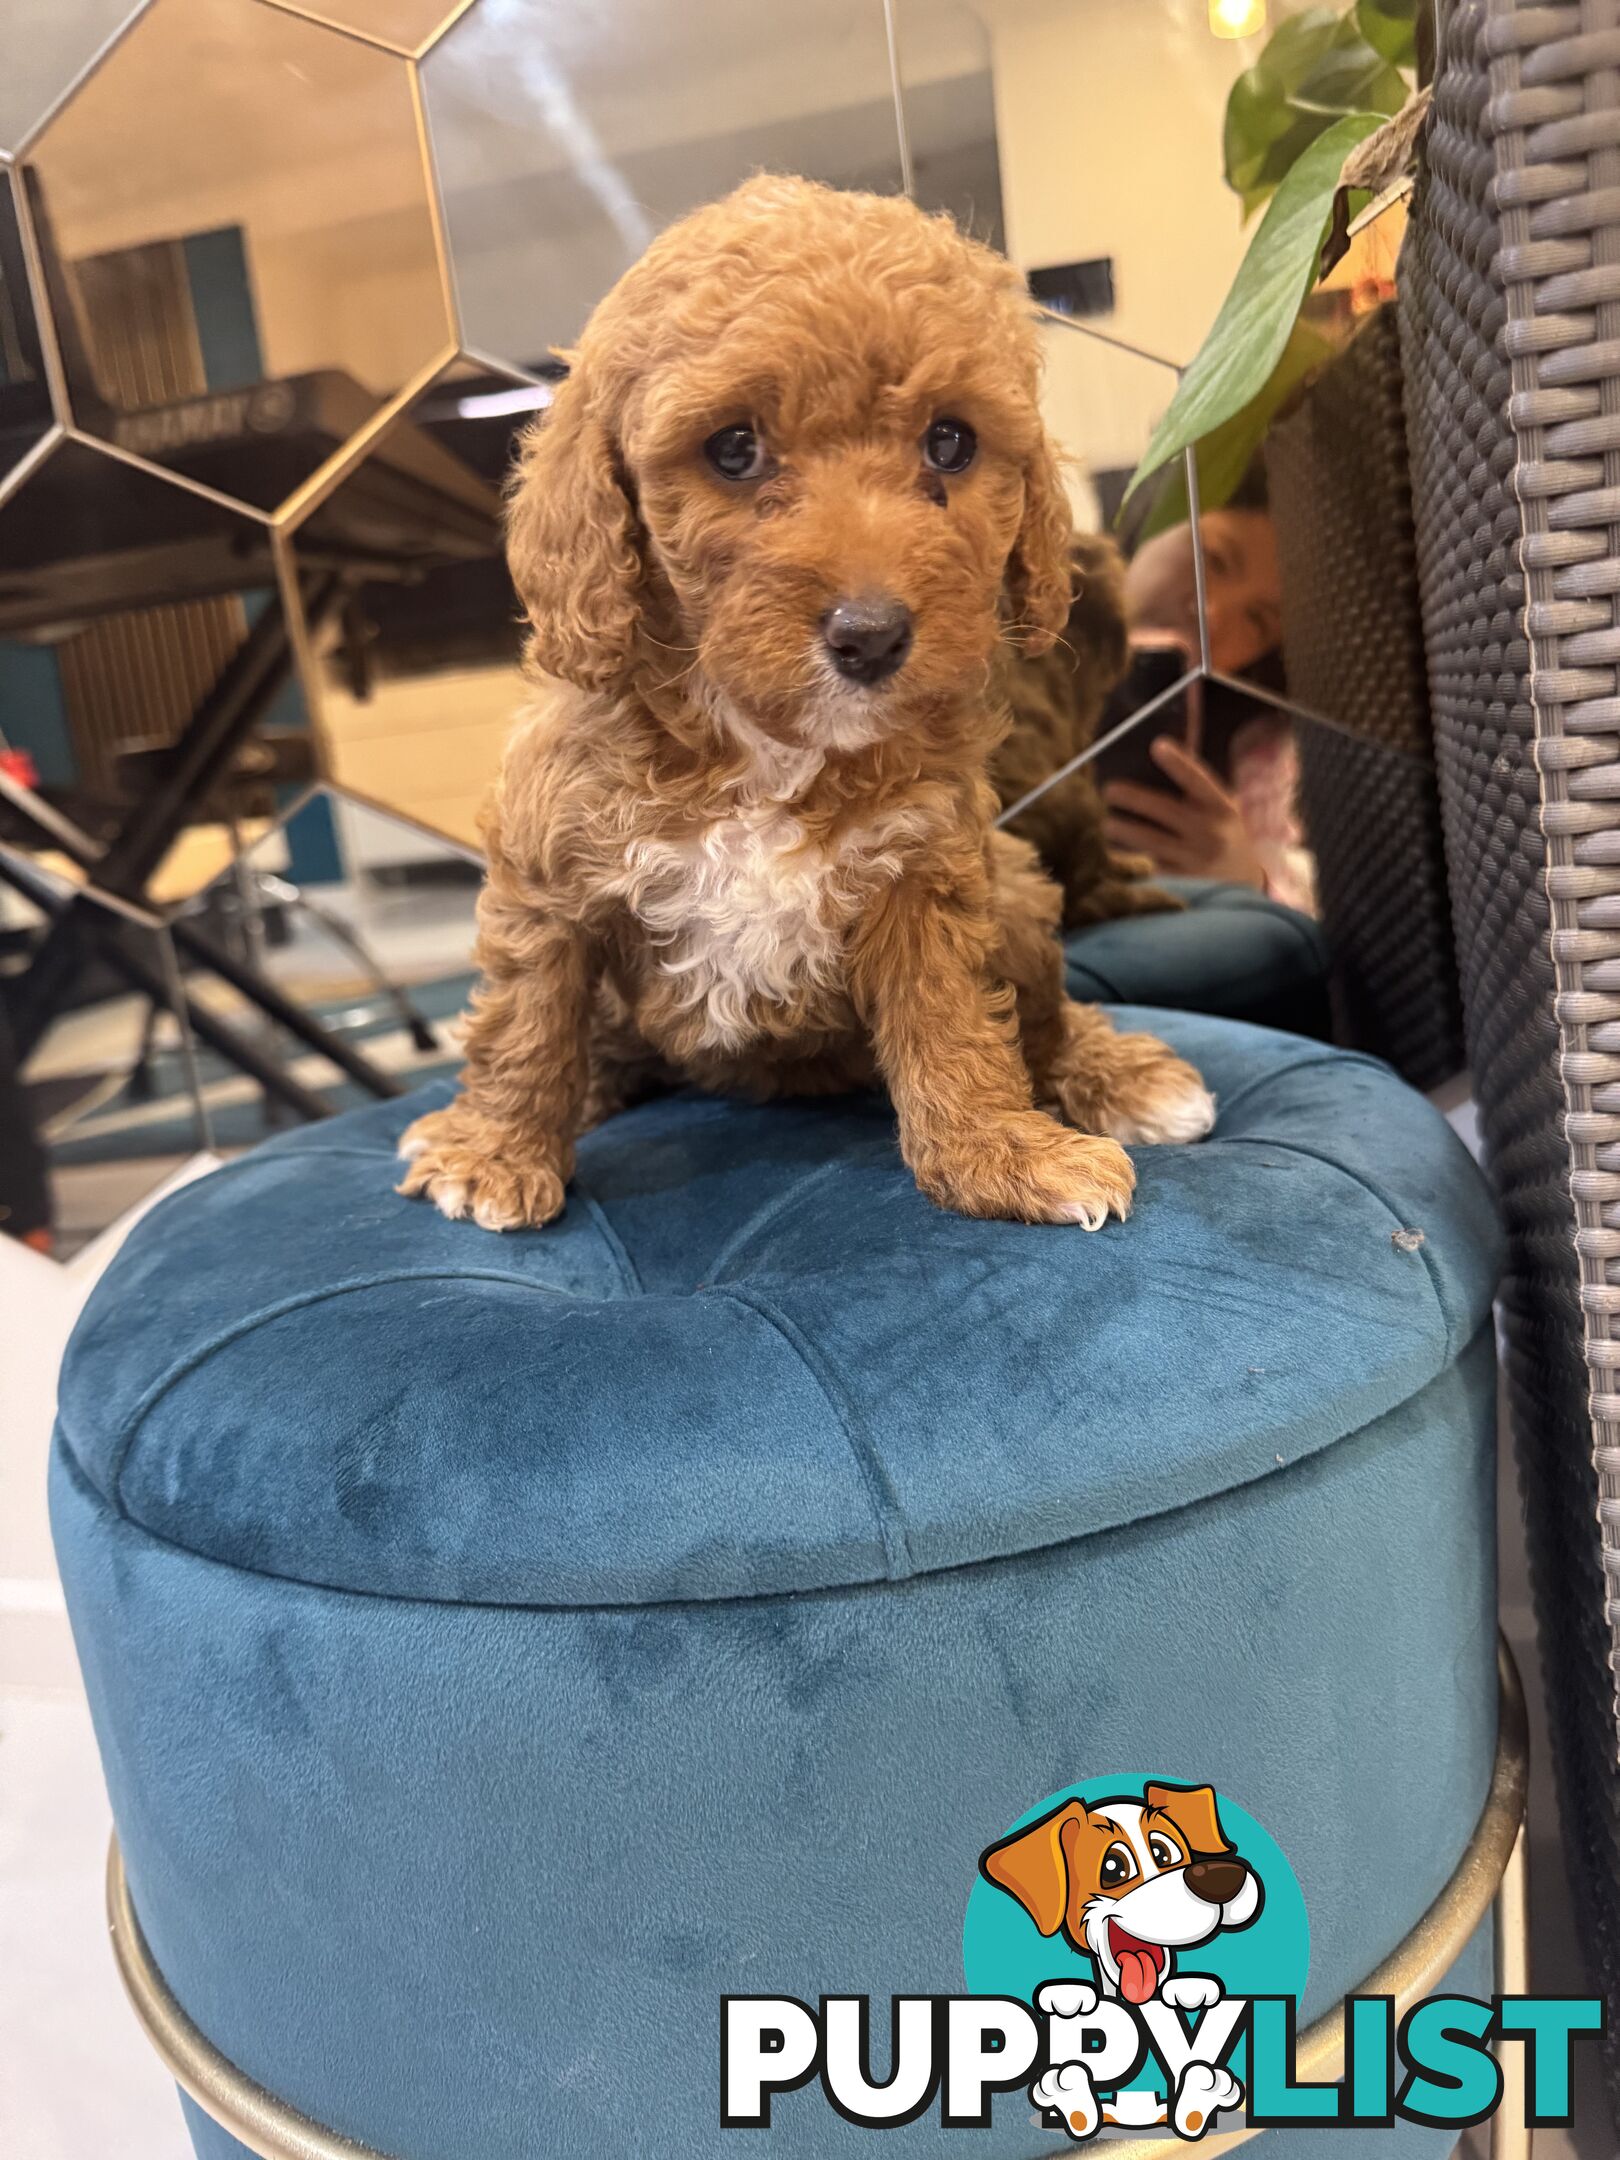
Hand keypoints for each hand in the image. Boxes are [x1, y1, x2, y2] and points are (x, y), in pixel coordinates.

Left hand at [1102, 738, 1264, 888]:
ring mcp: (1196, 859)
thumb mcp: (1221, 811)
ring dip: (1126, 831)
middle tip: (1109, 790)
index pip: (1198, 781)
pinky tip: (1114, 853)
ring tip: (1107, 824)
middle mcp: (1210, 832)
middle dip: (1135, 799)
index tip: (1157, 745)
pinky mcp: (1183, 882)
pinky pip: (1152, 866)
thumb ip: (1196, 792)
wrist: (1242, 883)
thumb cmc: (1223, 836)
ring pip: (1153, 842)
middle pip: (1167, 810)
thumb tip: (1155, 760)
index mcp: (1221, 808)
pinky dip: (1132, 859)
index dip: (1178, 763)